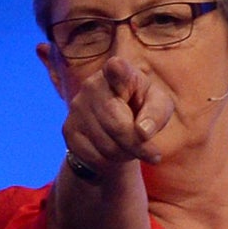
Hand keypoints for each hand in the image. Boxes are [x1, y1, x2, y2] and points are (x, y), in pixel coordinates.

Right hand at [61, 56, 177, 174]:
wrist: (114, 123)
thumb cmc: (142, 108)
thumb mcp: (159, 106)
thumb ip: (157, 113)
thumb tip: (143, 131)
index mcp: (120, 72)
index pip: (116, 70)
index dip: (116, 70)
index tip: (116, 67)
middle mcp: (93, 85)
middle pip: (117, 125)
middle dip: (137, 145)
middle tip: (154, 155)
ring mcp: (77, 107)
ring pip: (107, 146)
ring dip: (125, 154)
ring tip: (130, 146)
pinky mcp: (69, 129)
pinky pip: (94, 156)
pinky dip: (110, 161)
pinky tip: (114, 149)